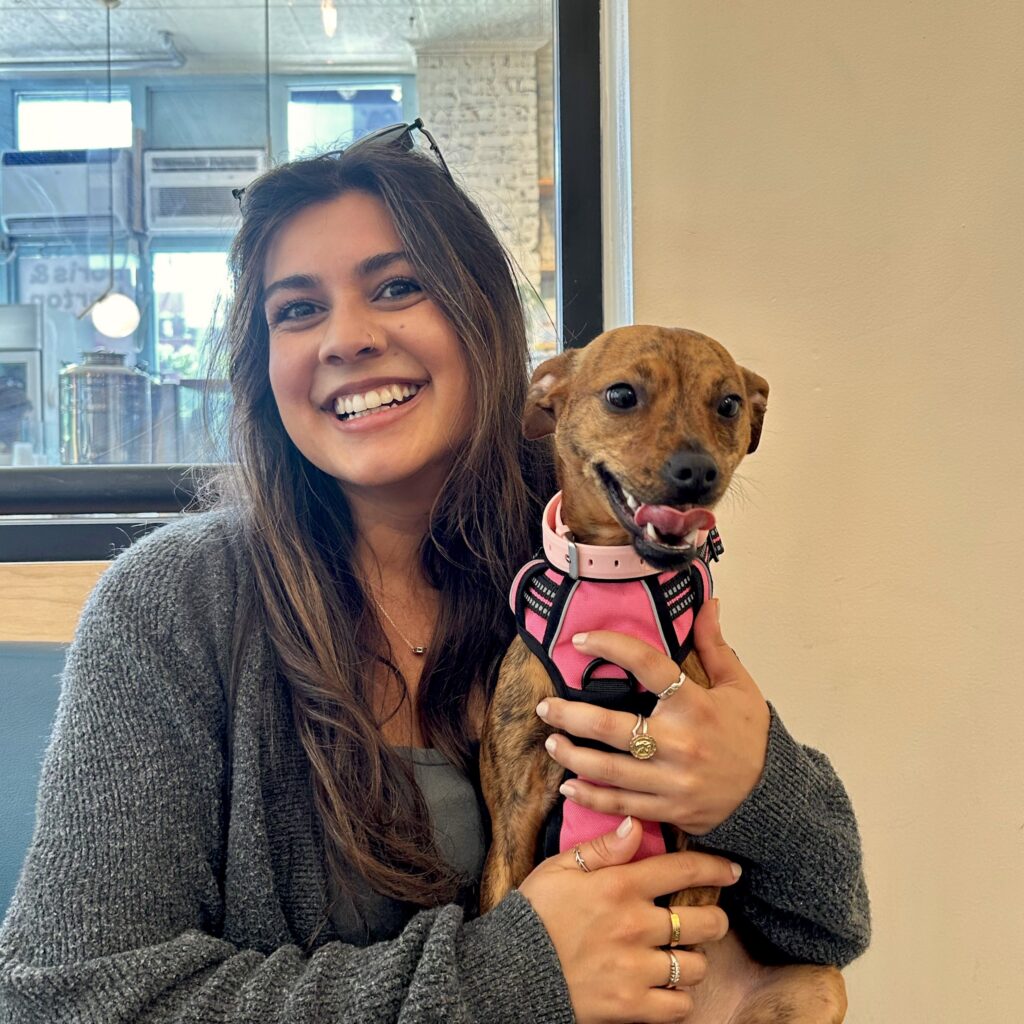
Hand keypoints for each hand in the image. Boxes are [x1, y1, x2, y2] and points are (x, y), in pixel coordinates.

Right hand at [518, 816, 737, 1023]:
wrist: (511, 970)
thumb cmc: (535, 912)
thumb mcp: (561, 868)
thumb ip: (603, 848)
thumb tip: (636, 824)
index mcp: (620, 886)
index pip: (683, 870)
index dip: (714, 867)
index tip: (731, 870)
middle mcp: (634, 925)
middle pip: (704, 922)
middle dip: (714, 920)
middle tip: (709, 920)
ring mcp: (635, 967)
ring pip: (695, 966)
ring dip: (694, 961)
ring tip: (683, 956)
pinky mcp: (631, 1005)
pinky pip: (679, 1006)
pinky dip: (681, 998)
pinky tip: (670, 987)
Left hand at [536, 598, 769, 835]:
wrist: (773, 795)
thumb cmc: (751, 737)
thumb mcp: (739, 686)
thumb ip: (715, 646)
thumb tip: (708, 603)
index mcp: (695, 705)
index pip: (647, 666)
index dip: (611, 647)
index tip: (581, 640)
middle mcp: (680, 743)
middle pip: (612, 727)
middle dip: (571, 715)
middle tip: (545, 705)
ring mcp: (671, 780)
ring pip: (609, 769)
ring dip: (573, 756)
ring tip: (551, 742)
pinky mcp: (668, 809)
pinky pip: (621, 803)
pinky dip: (592, 796)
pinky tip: (569, 787)